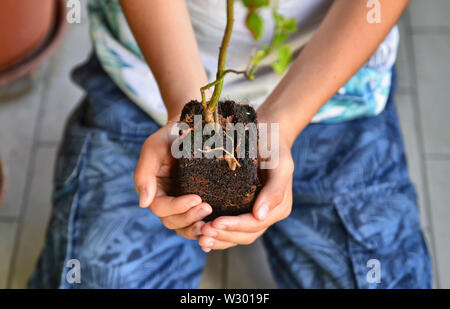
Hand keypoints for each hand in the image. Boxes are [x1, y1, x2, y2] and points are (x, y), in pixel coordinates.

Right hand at [134, 122, 212, 238]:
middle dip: (189, 218)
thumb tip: (144, 204)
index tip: (196, 198)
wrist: (190, 128)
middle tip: (208, 208)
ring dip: (197, 228)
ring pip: (185, 227)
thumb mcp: (154, 148)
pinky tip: (218, 227)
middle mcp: (166, 201)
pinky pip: (198, 222)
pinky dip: (205, 228)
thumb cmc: (170, 136)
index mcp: (153, 190)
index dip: (177, 207)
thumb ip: (144, 174)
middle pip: (172, 221)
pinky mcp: (197, 204)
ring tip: (214, 223)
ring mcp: (181, 204)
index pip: (161, 207)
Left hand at [197, 130, 293, 251]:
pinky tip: (199, 234)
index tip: (215, 223)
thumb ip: (275, 189)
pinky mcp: (241, 209)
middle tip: (202, 232)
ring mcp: (253, 213)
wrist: (266, 132)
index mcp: (278, 207)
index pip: (255, 224)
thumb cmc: (273, 144)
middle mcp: (267, 214)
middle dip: (223, 236)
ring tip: (199, 236)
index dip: (234, 226)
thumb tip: (260, 216)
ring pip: (236, 236)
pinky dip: (217, 235)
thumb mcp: (280, 163)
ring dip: (218, 239)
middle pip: (244, 235)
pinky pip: (229, 228)